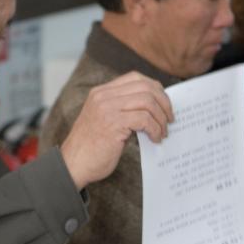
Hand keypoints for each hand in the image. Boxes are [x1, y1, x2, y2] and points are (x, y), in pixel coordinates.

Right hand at [60, 72, 173, 189]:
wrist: (73, 165)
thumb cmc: (91, 148)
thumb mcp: (105, 120)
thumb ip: (122, 110)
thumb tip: (152, 109)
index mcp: (101, 92)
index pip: (135, 78)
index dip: (155, 89)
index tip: (163, 104)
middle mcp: (104, 96)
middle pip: (145, 87)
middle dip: (164, 103)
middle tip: (170, 119)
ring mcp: (107, 108)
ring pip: (148, 101)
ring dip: (161, 118)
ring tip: (162, 132)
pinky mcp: (113, 123)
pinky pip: (144, 119)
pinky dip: (155, 129)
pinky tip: (155, 139)